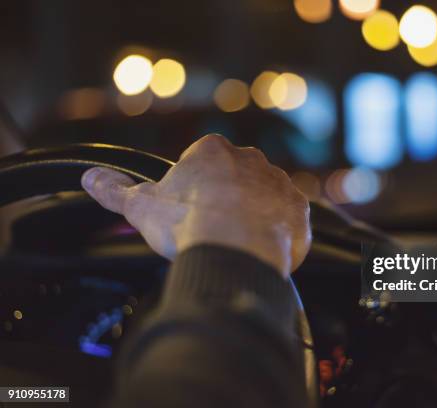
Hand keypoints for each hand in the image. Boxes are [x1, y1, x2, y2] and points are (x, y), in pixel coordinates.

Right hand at [81, 134, 310, 277]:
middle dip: (228, 200)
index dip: (196, 191)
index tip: (191, 212)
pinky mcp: (300, 210)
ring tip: (238, 243)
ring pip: (265, 197)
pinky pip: (289, 219)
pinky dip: (279, 232)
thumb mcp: (141, 207)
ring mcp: (279, 184)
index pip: (204, 164)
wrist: (234, 248)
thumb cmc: (187, 223)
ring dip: (255, 215)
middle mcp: (252, 160)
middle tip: (215, 228)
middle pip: (237, 179)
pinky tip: (263, 248)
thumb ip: (116, 190)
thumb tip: (91, 178)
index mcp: (213, 151)